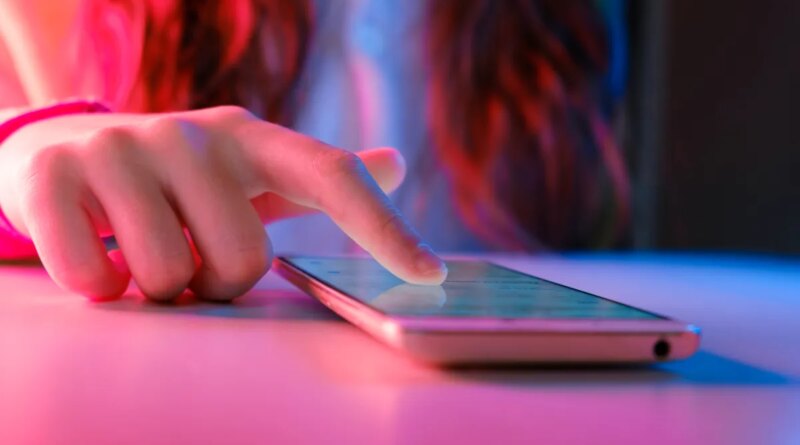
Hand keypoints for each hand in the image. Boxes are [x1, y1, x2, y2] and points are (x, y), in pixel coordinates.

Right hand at [0, 106, 446, 300]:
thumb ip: (317, 178)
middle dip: (215, 283)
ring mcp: (123, 147)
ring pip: (170, 276)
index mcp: (251, 138)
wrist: (61, 151)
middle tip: (188, 258)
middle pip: (243, 262)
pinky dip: (97, 285)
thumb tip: (396, 165)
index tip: (429, 275)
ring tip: (139, 249)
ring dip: (158, 287)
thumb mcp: (247, 171)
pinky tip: (94, 258)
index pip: (332, 175)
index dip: (384, 227)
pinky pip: (93, 276)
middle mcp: (194, 134)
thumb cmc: (174, 179)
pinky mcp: (54, 173)